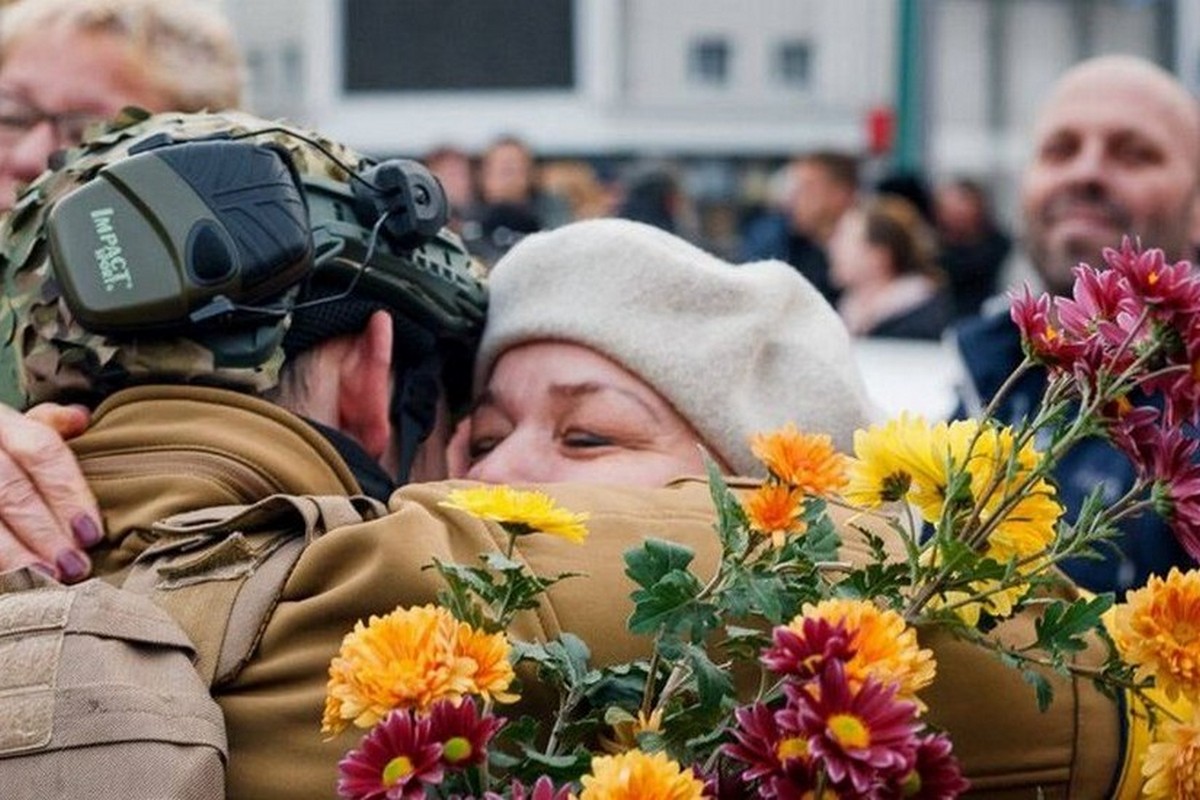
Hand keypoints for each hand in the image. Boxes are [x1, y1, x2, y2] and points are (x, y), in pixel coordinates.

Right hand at [0, 402, 100, 581]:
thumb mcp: (5, 423)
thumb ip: (43, 424)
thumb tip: (81, 419)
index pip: (41, 450)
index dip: (70, 492)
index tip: (92, 532)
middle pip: (12, 491)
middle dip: (45, 531)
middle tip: (74, 565)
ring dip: (15, 552)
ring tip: (46, 575)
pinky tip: (11, 571)